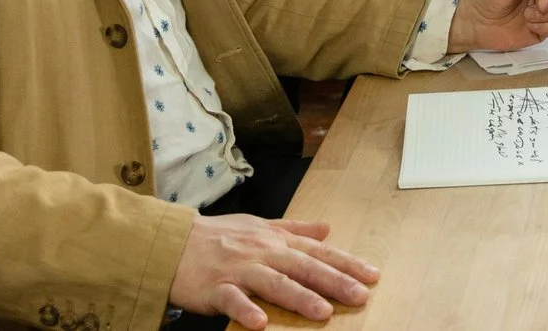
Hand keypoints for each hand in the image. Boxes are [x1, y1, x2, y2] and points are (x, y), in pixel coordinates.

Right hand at [169, 213, 379, 326]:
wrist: (174, 242)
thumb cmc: (219, 236)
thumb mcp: (260, 226)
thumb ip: (295, 228)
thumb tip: (328, 226)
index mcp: (276, 240)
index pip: (318, 251)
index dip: (346, 263)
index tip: (373, 274)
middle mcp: (262, 253)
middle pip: (303, 266)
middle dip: (334, 281)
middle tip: (361, 295)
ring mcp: (239, 270)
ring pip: (274, 283)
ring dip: (300, 297)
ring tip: (324, 313)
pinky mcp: (215, 288)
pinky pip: (233, 301)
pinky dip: (246, 311)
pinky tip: (262, 324)